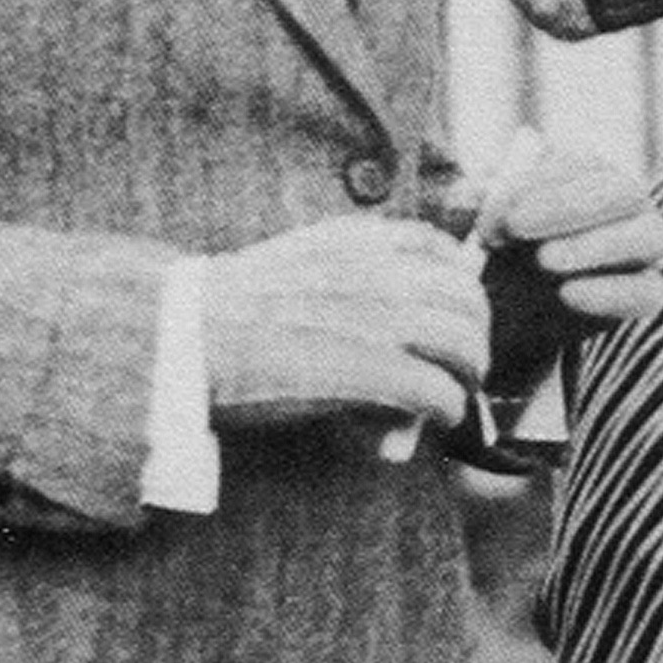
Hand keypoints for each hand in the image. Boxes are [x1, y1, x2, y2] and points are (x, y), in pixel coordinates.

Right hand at [196, 215, 489, 429]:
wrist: (188, 338)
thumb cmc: (233, 312)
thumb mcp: (300, 265)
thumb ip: (351, 277)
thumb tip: (394, 329)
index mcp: (359, 241)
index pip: (443, 250)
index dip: (459, 289)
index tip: (450, 318)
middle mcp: (379, 272)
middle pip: (468, 299)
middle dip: (474, 337)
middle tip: (462, 369)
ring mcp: (378, 320)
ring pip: (465, 345)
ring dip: (467, 377)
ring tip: (451, 398)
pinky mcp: (372, 372)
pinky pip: (439, 393)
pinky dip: (445, 411)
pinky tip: (430, 421)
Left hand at [478, 136, 662, 331]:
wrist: (505, 318)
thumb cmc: (493, 255)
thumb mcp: (468, 228)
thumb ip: (465, 207)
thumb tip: (468, 194)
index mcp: (586, 172)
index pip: (576, 164)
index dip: (533, 184)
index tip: (490, 217)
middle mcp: (626, 203)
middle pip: (620, 191)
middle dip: (567, 206)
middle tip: (516, 227)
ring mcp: (642, 248)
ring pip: (649, 235)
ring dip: (596, 244)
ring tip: (544, 261)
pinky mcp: (645, 293)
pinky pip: (648, 291)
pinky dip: (611, 293)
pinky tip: (568, 295)